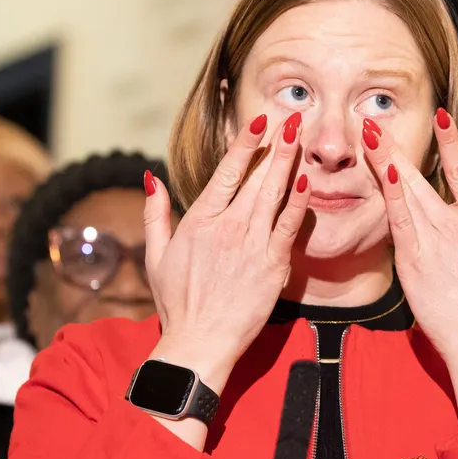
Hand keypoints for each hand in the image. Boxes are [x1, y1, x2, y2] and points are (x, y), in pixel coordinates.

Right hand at [143, 112, 310, 393]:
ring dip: (290, 161)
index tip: (259, 121)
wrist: (199, 342)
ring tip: (302, 135)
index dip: (245, 143)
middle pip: (257, 176)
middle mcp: (228, 227)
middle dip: (276, 143)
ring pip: (276, 193)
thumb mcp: (156, 255)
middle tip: (293, 116)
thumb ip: (155, 213)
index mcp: (200, 221)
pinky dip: (299, 200)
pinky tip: (307, 179)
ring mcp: (253, 245)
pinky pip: (290, 225)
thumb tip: (150, 178)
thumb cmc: (177, 302)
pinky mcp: (274, 265)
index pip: (226, 172)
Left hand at [360, 110, 457, 434]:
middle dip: (397, 147)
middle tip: (375, 122)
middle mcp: (456, 226)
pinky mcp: (413, 261)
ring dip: (385, 162)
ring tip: (368, 136)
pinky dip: (390, 195)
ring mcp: (433, 242)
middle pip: (422, 177)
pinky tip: (381, 172)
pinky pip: (398, 221)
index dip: (450, 141)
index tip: (439, 114)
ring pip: (405, 193)